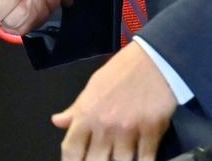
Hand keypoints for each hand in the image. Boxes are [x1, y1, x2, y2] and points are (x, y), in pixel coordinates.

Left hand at [52, 41, 176, 160]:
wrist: (154, 60)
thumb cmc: (121, 71)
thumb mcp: (93, 86)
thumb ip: (76, 109)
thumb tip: (57, 121)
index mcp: (87, 113)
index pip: (71, 150)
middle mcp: (105, 126)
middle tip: (100, 158)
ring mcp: (128, 131)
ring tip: (118, 157)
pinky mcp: (151, 133)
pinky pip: (145, 160)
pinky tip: (139, 157)